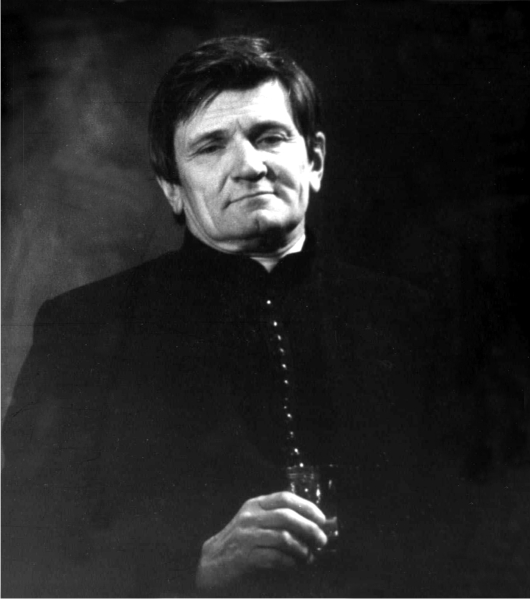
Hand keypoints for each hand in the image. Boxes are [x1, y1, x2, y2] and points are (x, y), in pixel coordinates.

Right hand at [195, 491, 327, 591]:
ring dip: (301, 548)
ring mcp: (246, 536)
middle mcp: (250, 516)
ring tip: (309, 556)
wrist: (213, 563)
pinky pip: (274, 557)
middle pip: (286, 516)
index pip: (285, 498)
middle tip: (322, 540)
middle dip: (309, 528)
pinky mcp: (245, 556)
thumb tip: (314, 525)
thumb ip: (279, 520)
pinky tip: (294, 565)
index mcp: (255, 505)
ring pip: (283, 537)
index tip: (322, 519)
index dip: (306, 506)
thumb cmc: (241, 543)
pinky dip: (289, 562)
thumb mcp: (256, 523)